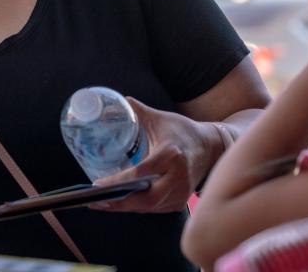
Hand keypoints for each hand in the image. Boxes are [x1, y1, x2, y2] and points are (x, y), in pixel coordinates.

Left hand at [88, 98, 220, 213]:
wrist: (212, 147)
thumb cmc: (184, 131)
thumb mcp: (162, 119)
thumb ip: (141, 111)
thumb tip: (123, 99)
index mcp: (171, 154)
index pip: (141, 172)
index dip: (118, 181)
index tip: (98, 183)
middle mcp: (178, 176)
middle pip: (146, 198)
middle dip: (119, 202)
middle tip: (96, 201)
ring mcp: (182, 191)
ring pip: (150, 207)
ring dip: (126, 207)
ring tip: (102, 204)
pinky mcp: (182, 200)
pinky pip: (157, 209)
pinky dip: (138, 208)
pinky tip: (121, 203)